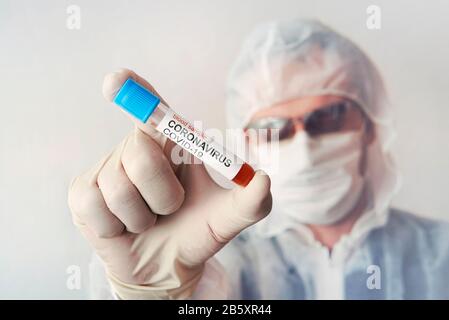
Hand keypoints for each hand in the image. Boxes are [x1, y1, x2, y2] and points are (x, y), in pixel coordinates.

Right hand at [68, 69, 271, 298]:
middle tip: (169, 208)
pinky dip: (116, 228)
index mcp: (168, 143)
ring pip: (119, 191)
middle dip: (164, 196)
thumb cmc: (195, 231)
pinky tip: (121, 227)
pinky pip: (96, 209)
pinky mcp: (81, 193)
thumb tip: (263, 180)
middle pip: (141, 157)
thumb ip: (250, 202)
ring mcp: (104, 169)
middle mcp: (134, 148)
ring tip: (147, 221)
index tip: (117, 79)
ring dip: (142, 218)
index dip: (134, 91)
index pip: (150, 108)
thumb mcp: (226, 219)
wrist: (164, 266)